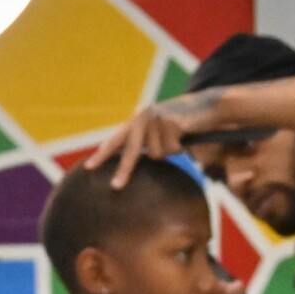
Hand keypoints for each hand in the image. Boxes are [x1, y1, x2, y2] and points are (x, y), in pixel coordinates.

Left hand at [86, 90, 228, 187]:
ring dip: (170, 151)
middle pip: (131, 150)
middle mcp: (142, 117)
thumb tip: (129, 163)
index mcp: (136, 120)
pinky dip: (180, 146)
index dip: (102, 154)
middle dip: (124, 170)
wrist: (205, 106)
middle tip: (115, 187)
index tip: (89, 167)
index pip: (116, 140)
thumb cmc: (181, 124)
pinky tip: (185, 134)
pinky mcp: (171, 122)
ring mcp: (156, 118)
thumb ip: (143, 143)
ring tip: (177, 137)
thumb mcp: (157, 132)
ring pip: (158, 154)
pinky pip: (172, 149)